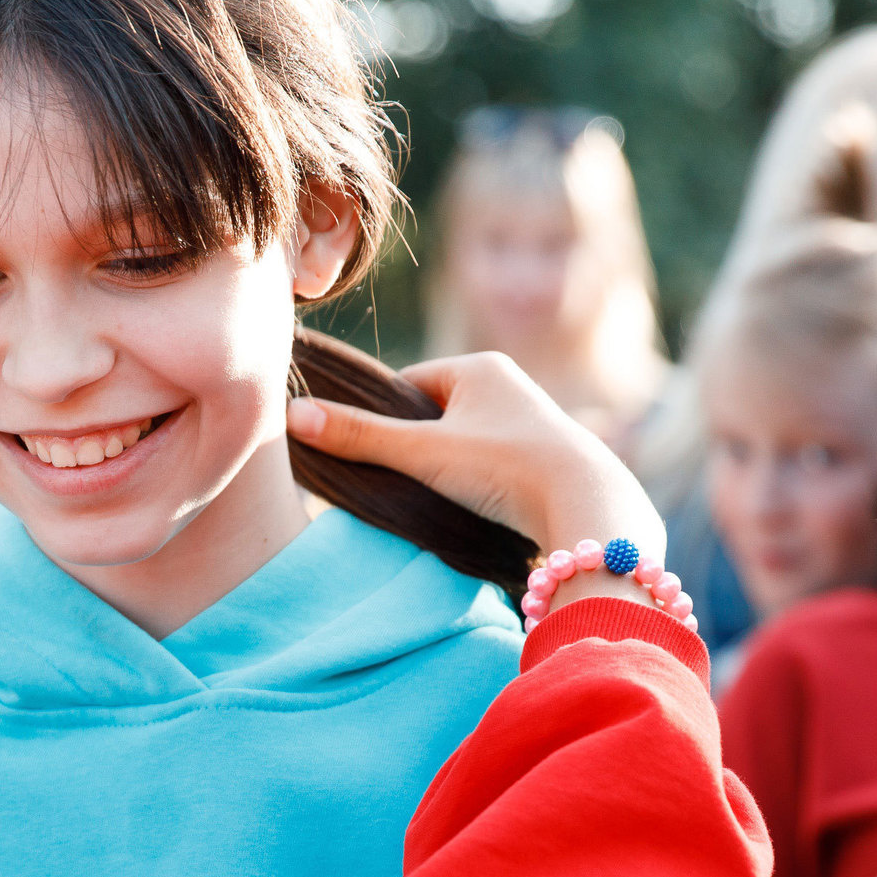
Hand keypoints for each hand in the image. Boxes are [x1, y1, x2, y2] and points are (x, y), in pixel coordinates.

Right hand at [283, 352, 664, 615]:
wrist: (586, 505)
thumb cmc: (505, 467)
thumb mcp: (422, 452)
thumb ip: (358, 437)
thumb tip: (291, 415)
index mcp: (479, 365)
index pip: (406, 385)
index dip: (380, 419)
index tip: (367, 454)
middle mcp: (508, 385)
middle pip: (433, 417)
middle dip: (412, 448)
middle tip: (395, 483)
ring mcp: (529, 424)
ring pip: (462, 445)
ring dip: (443, 471)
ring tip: (430, 501)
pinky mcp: (543, 461)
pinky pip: (489, 467)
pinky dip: (473, 486)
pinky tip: (467, 511)